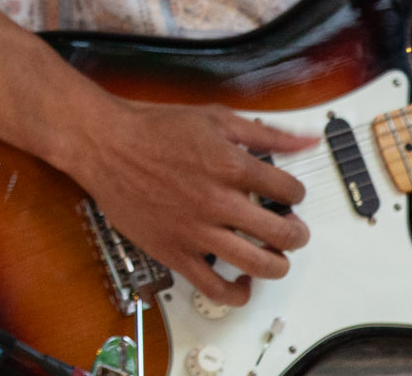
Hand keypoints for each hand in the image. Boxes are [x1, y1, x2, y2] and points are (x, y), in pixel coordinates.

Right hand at [75, 96, 317, 307]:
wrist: (105, 145)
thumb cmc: (154, 128)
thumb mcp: (215, 118)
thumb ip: (265, 132)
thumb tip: (305, 139)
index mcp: (231, 165)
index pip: (288, 190)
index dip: (296, 193)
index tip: (289, 195)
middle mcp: (218, 201)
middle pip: (282, 233)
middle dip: (297, 233)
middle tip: (294, 230)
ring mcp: (197, 231)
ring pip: (257, 264)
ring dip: (277, 264)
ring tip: (275, 257)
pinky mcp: (174, 252)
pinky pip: (214, 287)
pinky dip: (236, 293)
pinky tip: (242, 283)